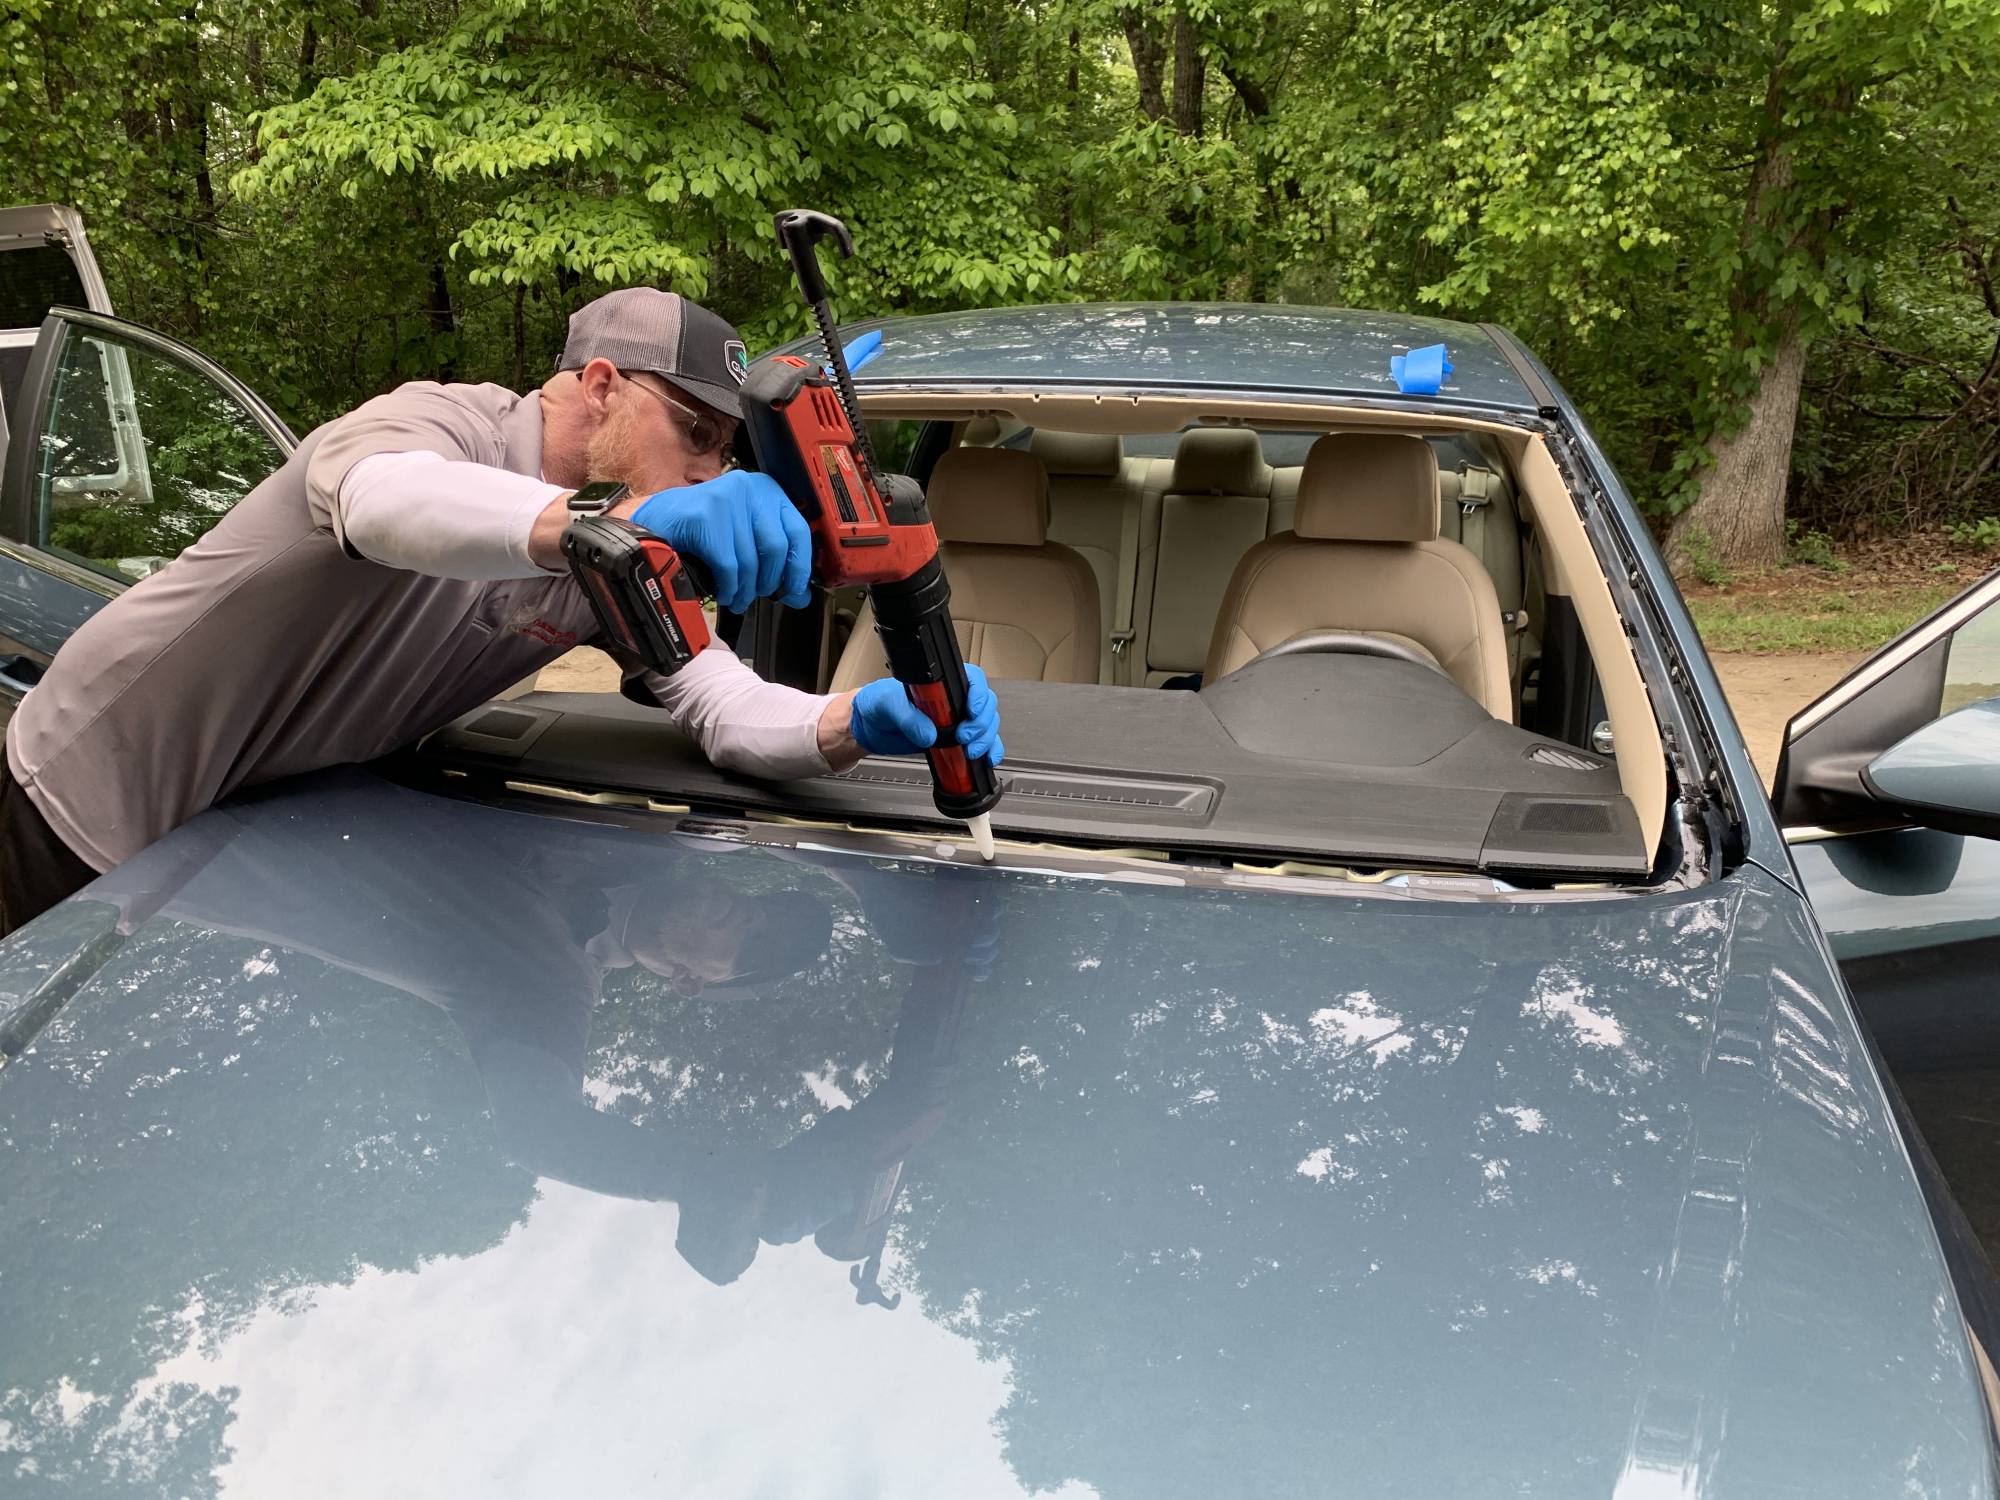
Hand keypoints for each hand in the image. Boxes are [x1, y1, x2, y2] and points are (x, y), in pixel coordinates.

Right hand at [631, 470, 811, 614]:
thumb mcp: (742, 538)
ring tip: (736, 597)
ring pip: (750, 561)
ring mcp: (726, 500)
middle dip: (768, 581)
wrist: (653, 522)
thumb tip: (800, 596)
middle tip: (757, 594)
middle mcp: (748, 488)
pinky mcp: (705, 517)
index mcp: (764, 489)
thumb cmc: (700, 530)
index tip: (796, 589)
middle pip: (776, 548)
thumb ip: (772, 562)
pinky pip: (728, 566)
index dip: (800, 565)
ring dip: (744, 590)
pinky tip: (722, 592)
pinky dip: (727, 587)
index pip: (797, 530)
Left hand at [849, 665, 1003, 763]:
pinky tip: (987, 759)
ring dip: (985, 740)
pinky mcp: (956, 740)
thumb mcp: (887, 704)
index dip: (979, 695)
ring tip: (970, 751)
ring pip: (987, 726)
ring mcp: (957, 720)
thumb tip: (929, 733)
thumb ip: (907, 716)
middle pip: (986, 706)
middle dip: (981, 724)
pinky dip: (990, 751)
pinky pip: (982, 744)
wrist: (869, 726)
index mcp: (941, 682)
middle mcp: (953, 699)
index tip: (972, 712)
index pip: (973, 680)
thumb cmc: (877, 703)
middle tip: (964, 737)